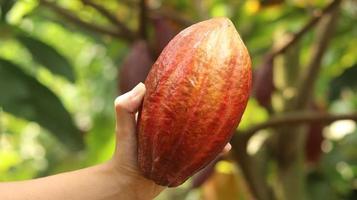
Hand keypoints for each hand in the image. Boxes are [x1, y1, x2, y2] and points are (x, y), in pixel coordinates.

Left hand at [109, 83, 231, 198]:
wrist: (131, 183)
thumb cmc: (125, 153)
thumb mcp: (123, 128)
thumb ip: (124, 107)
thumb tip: (142, 86)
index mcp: (161, 114)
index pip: (176, 95)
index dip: (187, 84)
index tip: (200, 73)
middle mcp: (174, 125)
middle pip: (194, 112)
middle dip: (208, 104)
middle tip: (221, 94)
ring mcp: (182, 141)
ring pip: (203, 130)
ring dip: (215, 125)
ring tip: (229, 119)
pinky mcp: (187, 157)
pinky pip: (205, 152)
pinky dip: (216, 149)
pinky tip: (226, 147)